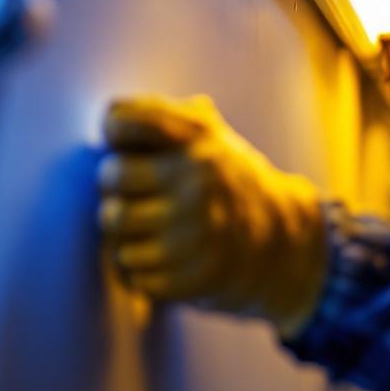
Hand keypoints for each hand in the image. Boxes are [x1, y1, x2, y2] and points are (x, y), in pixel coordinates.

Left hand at [97, 95, 326, 336]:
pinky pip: (131, 270)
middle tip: (132, 193)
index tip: (121, 141)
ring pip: (113, 227)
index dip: (114, 130)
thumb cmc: (226, 184)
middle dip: (114, 187)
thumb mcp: (211, 138)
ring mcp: (195, 230)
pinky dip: (139, 268)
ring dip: (123, 231)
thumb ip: (167, 117)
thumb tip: (113, 114)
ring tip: (148, 229)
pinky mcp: (191, 276)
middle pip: (111, 175)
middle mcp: (198, 180)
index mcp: (200, 139)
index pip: (123, 119)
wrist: (279, 242)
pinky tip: (163, 259)